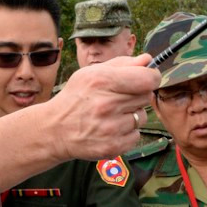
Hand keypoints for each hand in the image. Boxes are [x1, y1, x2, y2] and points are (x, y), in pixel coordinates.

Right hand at [46, 54, 160, 160]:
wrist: (55, 129)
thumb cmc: (75, 97)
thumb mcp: (91, 73)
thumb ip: (122, 64)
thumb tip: (148, 60)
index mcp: (102, 81)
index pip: (147, 79)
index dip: (151, 77)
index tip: (145, 79)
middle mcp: (106, 105)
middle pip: (146, 97)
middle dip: (136, 95)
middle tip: (118, 98)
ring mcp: (110, 128)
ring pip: (141, 117)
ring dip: (131, 115)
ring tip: (112, 115)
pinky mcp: (112, 146)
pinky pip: (136, 135)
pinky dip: (127, 132)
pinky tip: (110, 129)